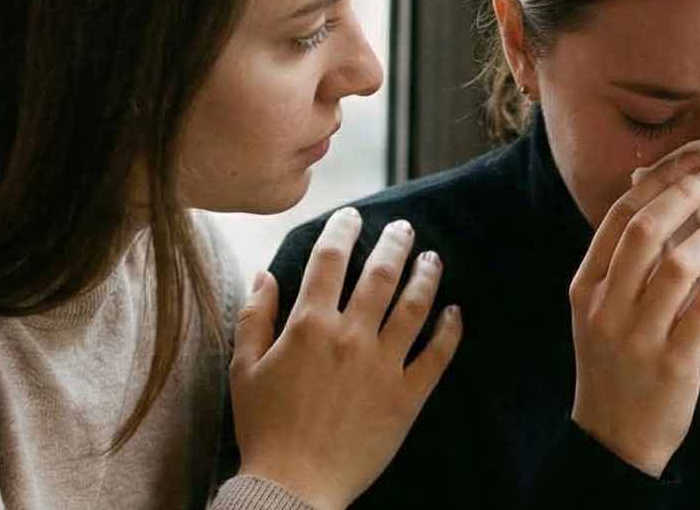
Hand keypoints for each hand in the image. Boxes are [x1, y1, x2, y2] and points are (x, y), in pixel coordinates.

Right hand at [231, 208, 461, 509]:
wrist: (293, 486)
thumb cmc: (264, 428)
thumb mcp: (244, 368)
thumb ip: (255, 316)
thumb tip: (265, 273)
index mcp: (309, 325)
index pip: (329, 260)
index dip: (342, 231)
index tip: (352, 216)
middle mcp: (351, 336)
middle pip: (379, 274)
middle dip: (394, 243)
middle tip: (405, 228)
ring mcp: (383, 366)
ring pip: (414, 306)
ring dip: (426, 276)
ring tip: (433, 259)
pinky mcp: (406, 397)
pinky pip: (436, 355)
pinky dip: (449, 330)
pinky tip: (455, 312)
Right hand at [568, 152, 699, 477]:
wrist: (615, 437)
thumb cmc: (616, 365)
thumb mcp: (601, 312)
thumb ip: (623, 266)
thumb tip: (661, 206)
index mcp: (588, 286)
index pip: (620, 217)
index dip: (658, 182)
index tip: (691, 160)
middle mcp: (607, 306)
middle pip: (646, 231)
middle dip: (685, 195)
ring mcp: (637, 336)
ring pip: (679, 266)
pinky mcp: (671, 364)